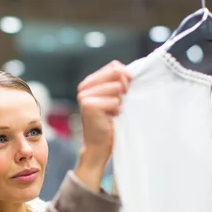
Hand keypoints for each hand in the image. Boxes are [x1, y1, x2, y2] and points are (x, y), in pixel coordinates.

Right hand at [74, 61, 130, 189]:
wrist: (100, 145)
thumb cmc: (110, 121)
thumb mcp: (116, 96)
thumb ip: (120, 81)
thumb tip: (128, 72)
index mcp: (89, 82)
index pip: (114, 66)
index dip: (125, 77)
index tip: (125, 92)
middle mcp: (83, 86)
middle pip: (116, 74)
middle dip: (124, 88)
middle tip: (118, 104)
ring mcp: (84, 95)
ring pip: (117, 88)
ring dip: (120, 102)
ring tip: (112, 113)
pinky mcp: (88, 105)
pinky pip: (115, 101)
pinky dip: (117, 111)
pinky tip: (109, 119)